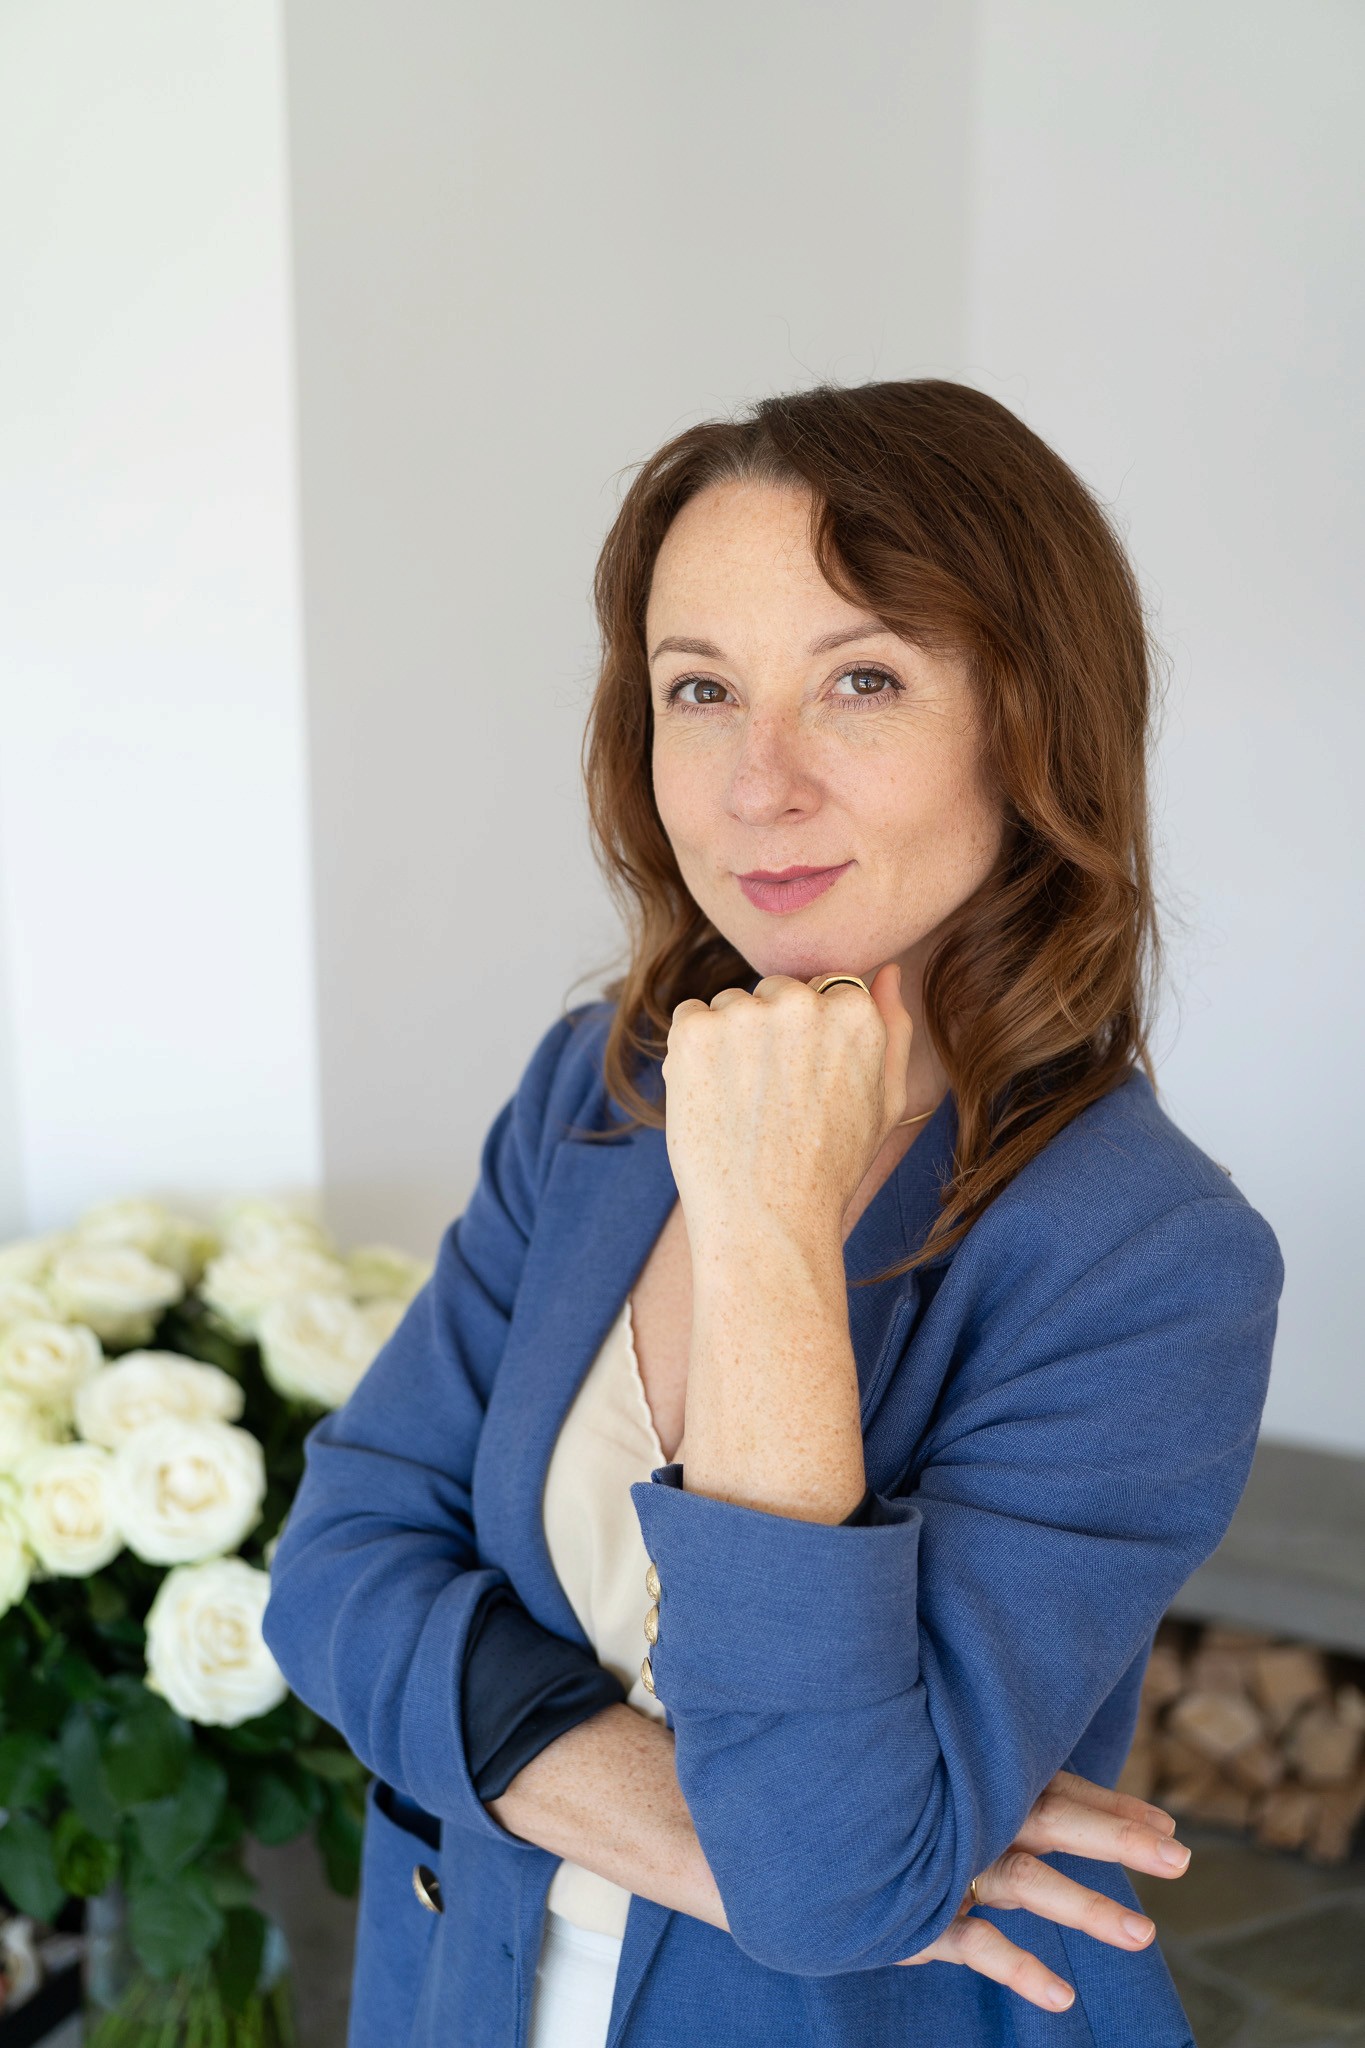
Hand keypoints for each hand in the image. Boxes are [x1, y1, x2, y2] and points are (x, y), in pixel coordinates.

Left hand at [662, 966, 912, 1249]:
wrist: (768, 1220)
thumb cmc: (830, 1168)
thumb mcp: (886, 1101)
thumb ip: (892, 1028)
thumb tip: (888, 971)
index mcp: (854, 1014)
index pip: (822, 989)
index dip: (808, 1037)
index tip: (803, 1081)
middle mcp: (802, 1003)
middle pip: (775, 991)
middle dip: (768, 1031)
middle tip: (771, 1100)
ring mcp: (745, 1014)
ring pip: (730, 1005)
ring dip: (728, 1041)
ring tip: (742, 1107)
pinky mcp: (695, 1031)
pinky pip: (689, 1017)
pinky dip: (691, 1053)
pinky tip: (711, 1099)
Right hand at [893, 1769, 1188, 2011]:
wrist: (818, 1845)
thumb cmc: (909, 1820)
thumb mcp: (972, 1804)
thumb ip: (1050, 1804)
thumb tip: (1151, 1821)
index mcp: (988, 1786)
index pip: (1060, 1790)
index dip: (1114, 1808)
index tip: (1168, 1830)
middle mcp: (975, 1818)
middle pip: (1054, 1821)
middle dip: (1116, 1838)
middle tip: (1181, 1860)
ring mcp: (950, 1865)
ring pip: (1025, 1879)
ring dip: (1085, 1907)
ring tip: (1144, 1936)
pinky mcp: (923, 1913)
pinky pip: (976, 1942)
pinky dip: (1019, 1968)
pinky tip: (1061, 1996)